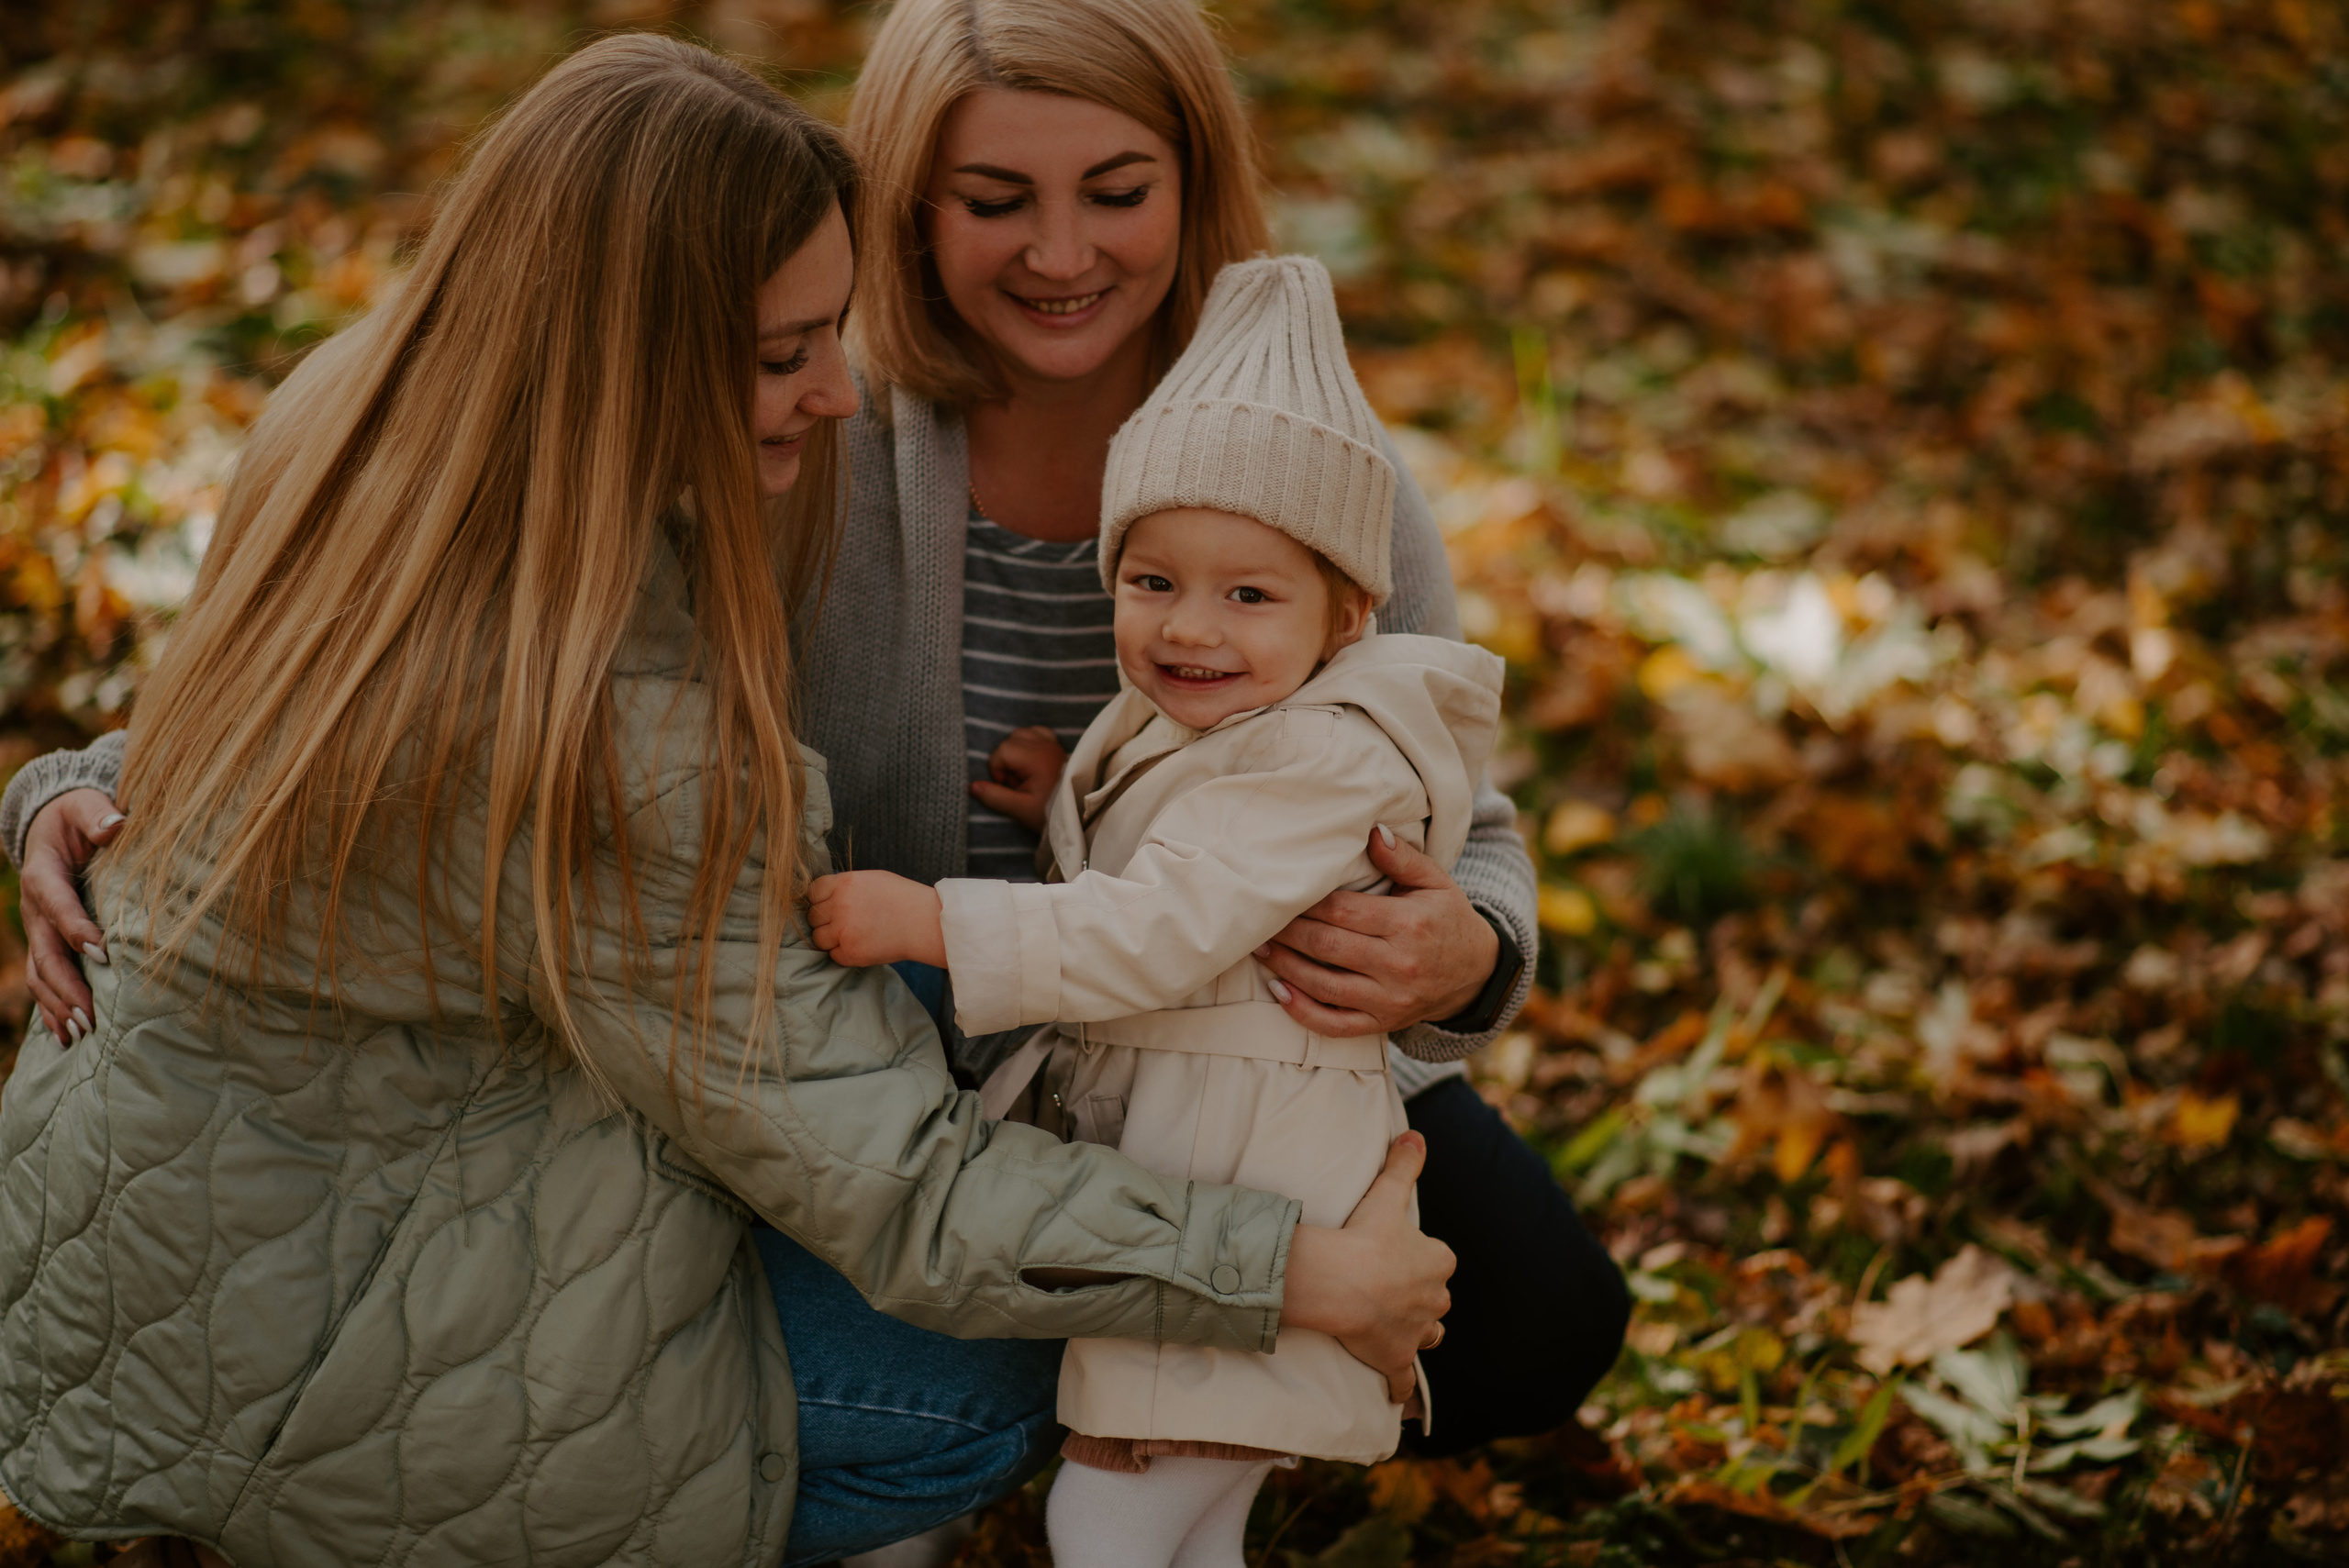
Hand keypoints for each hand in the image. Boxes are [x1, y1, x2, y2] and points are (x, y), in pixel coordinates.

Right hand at [21, 788, 126, 1043]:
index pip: (58, 903)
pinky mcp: (46, 943)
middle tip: (92, 1014)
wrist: (52, 826)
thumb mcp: (85, 804)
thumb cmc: (79, 815)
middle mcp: (34, 908)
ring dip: (59, 1005)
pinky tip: (67, 1036)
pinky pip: (44, 980)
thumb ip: (98, 813)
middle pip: (46, 952)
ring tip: (81, 1033)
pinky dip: (53, 1008)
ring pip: (41, 973)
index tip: (101, 951)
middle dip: (67, 985)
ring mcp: (37, 929)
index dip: (75, 928)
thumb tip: (116, 824)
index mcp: (44, 874)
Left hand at [806, 870, 945, 967]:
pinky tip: (861, 944)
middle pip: (812, 917)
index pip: (813, 892)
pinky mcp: (851, 952)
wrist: (924, 922)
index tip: (829, 905)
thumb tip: (822, 896)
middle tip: (844, 922)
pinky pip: (834, 955)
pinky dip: (844, 953)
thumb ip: (844, 886)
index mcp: (844, 884)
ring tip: (851, 934)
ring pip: (819, 938)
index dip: (820, 899)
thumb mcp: (871, 879)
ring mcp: (844, 931)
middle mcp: (840, 906)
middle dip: (824, 920)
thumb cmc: (902, 898)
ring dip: (830, 938)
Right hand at [969, 725, 1065, 832]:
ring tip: (1023, 772)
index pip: (1003, 751)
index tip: (1008, 787)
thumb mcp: (1020, 809)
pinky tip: (1031, 760)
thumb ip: (995, 797)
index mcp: (1037, 759)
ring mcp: (1052, 744)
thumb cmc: (1049, 812)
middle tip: (1016, 782)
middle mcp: (1045, 746)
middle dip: (1006, 760)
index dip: (998, 769)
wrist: (1078, 813)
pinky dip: (1030, 742)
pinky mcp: (1056, 746)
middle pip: (1011, 739)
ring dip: (1016, 749)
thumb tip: (972, 787)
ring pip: (1023, 733)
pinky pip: (1038, 732)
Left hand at [1253, 826, 1498, 1036]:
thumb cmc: (1448, 919)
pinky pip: (1336, 1025)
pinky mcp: (1383, 1024)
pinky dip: (1303, 1013)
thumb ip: (1402, 857)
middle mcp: (1399, 965)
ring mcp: (1390, 1000)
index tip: (1281, 892)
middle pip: (1328, 946)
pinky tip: (1279, 992)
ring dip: (1286, 967)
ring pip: (1325, 986)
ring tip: (1260, 949)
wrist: (1476, 974)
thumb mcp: (1435, 882)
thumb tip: (1371, 831)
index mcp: (1410, 924)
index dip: (1307, 903)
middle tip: (1260, 920)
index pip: (1344, 911)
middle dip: (1288, 933)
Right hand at [1281, 1132, 1452, 1401]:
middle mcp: (1435, 1301)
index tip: (1397, 1257)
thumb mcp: (1386, 1194)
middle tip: (1388, 1292)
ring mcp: (1417, 1334)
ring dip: (1415, 1335)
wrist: (1343, 1284)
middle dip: (1420, 1298)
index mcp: (1438, 1263)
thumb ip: (1404, 1164)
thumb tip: (1416, 1134)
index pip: (1440, 1261)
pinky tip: (1396, 1397)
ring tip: (1393, 1332)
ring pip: (1427, 1336)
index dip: (1421, 1260)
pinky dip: (1401, 1390)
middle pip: (1435, 1301)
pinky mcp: (1396, 1361)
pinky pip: (1403, 1381)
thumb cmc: (1365, 1237)